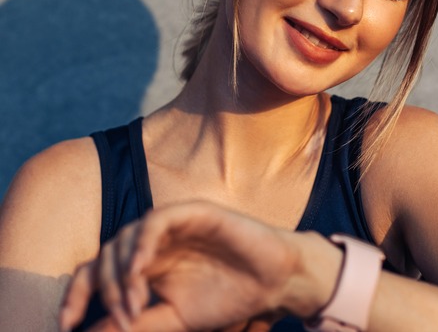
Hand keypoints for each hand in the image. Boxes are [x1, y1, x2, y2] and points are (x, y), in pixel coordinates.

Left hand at [59, 201, 339, 330]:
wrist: (274, 285)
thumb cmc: (228, 298)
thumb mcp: (174, 319)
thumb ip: (134, 325)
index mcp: (144, 265)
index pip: (95, 273)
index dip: (75, 296)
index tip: (66, 325)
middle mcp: (152, 243)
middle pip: (104, 257)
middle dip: (103, 292)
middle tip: (124, 319)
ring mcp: (171, 226)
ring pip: (124, 237)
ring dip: (120, 273)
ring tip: (133, 303)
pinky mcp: (193, 213)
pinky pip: (155, 220)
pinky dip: (141, 243)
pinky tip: (139, 269)